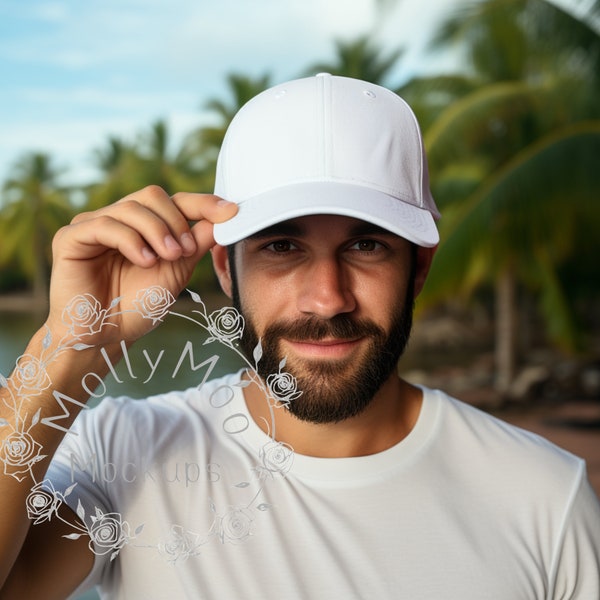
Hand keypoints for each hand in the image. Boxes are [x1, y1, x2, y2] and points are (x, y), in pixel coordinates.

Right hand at [46, 186, 236, 343]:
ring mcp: (92, 225)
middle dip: (176, 222)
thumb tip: (225, 216)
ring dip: (157, 231)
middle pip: (152, 195)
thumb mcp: (177, 270)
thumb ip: (197, 242)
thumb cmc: (138, 306)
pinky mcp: (70, 237)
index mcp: (142, 225)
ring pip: (131, 208)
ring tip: (168, 258)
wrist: (106, 337)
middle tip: (185, 252)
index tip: (231, 211)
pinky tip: (144, 261)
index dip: (203, 203)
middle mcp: (117, 219)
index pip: (174, 201)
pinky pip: (105, 225)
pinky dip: (131, 241)